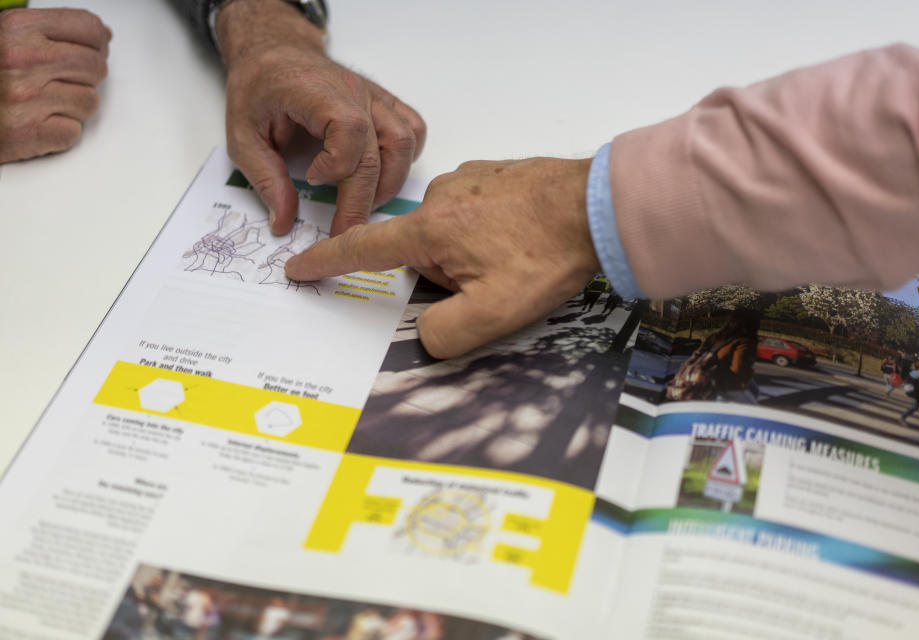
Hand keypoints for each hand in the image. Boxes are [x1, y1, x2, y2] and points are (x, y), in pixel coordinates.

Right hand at [0, 8, 109, 163]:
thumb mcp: (7, 37)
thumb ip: (53, 31)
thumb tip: (103, 35)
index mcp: (17, 29)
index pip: (88, 28)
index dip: (97, 44)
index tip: (93, 51)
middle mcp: (23, 59)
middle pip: (95, 67)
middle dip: (86, 77)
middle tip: (61, 82)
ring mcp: (26, 97)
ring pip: (89, 101)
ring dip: (73, 106)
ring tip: (44, 103)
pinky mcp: (28, 132)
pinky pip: (73, 132)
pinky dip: (61, 132)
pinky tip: (39, 122)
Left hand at [216, 0, 425, 236]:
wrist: (275, 52)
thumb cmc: (258, 90)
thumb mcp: (242, 136)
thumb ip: (265, 179)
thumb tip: (284, 223)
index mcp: (313, 91)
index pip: (349, 128)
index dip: (337, 165)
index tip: (311, 179)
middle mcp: (352, 90)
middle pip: (377, 150)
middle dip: (361, 200)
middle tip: (342, 231)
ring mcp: (372, 95)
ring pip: (403, 142)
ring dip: (389, 182)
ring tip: (364, 204)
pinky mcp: (383, 102)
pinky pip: (412, 130)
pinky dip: (405, 159)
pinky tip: (383, 175)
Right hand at [285, 157, 599, 357]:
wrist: (600, 205)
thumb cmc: (549, 254)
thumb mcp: (494, 312)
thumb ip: (445, 334)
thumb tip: (425, 335)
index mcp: (431, 229)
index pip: (364, 249)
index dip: (327, 262)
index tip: (298, 266)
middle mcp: (442, 196)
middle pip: (420, 253)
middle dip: (447, 278)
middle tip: (494, 283)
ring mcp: (469, 180)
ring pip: (450, 235)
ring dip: (472, 256)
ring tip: (517, 260)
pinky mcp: (494, 174)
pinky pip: (475, 213)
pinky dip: (490, 233)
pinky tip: (523, 239)